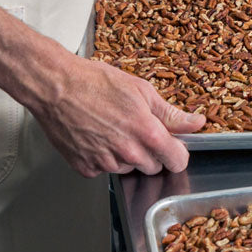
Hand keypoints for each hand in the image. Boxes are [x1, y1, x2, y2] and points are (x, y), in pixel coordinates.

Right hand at [29, 57, 205, 176]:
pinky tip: (96, 136)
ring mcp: (105, 163)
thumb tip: (196, 123)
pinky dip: (103, 157)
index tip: (172, 145)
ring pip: (128, 169)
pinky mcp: (85, 167)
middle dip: (151, 153)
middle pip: (153, 167)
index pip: (177, 161)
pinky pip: (103, 170)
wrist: (55, 87)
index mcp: (147, 133)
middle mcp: (128, 153)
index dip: (177, 152)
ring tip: (112, 129)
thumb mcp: (141, 90)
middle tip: (136, 130)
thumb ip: (170, 113)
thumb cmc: (94, 82)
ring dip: (126, 155)